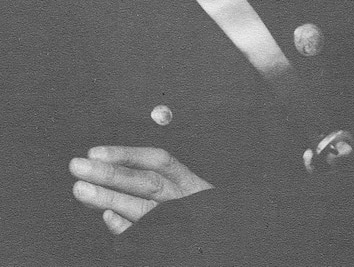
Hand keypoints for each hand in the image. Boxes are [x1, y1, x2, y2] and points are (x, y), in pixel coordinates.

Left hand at [69, 146, 212, 233]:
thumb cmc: (196, 212)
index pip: (158, 161)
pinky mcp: (171, 241)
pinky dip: (125, 227)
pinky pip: (146, 235)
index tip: (96, 152)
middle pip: (146, 182)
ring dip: (110, 197)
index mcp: (190, 183)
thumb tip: (113, 166)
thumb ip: (157, 180)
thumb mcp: (187, 192)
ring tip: (80, 188)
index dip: (127, 154)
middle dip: (110, 173)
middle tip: (78, 166)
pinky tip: (106, 217)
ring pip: (143, 208)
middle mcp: (187, 199)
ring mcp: (180, 221)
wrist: (235, 240)